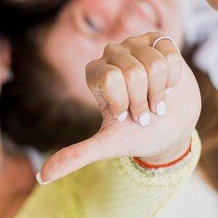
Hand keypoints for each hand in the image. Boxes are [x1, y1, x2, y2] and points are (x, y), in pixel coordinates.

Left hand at [39, 33, 199, 182]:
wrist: (172, 129)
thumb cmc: (137, 134)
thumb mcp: (108, 145)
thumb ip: (76, 155)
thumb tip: (43, 176)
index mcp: (95, 73)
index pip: (109, 78)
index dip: (123, 102)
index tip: (125, 117)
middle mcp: (112, 54)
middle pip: (133, 72)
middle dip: (143, 100)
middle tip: (144, 112)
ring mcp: (136, 45)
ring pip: (154, 64)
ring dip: (160, 91)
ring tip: (158, 100)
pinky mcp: (160, 41)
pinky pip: (170, 54)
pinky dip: (174, 77)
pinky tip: (169, 85)